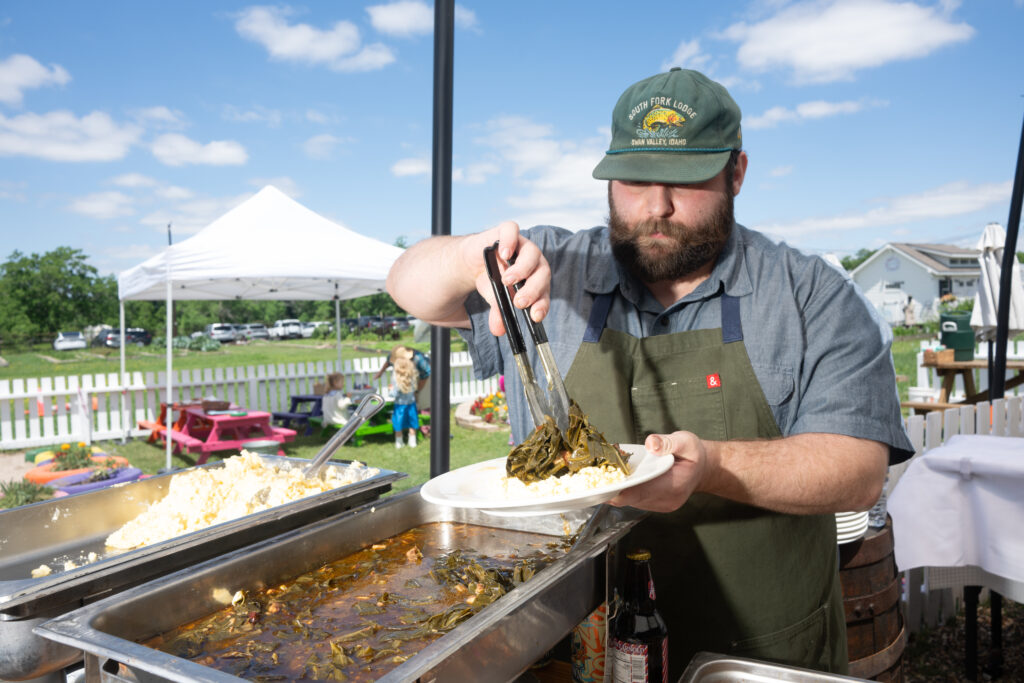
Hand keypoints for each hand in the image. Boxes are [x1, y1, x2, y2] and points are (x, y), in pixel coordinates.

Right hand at [467, 221, 551, 337]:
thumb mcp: (493, 297)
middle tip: (519, 302)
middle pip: (542, 273)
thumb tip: (498, 330)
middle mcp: (533, 263)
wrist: (473, 260)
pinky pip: (512, 230)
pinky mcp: (507, 232)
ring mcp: (521, 246)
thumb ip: (498, 311)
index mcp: (535, 280)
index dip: (542, 305)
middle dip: (532, 290)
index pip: (544, 293)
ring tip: (507, 281)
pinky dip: (510, 240)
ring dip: (522, 269)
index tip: (535, 317)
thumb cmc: (489, 278)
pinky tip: (504, 252)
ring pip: (532, 253)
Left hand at [609, 431, 710, 512]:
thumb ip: (668, 442)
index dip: (619, 490)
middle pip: (631, 498)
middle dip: (613, 487)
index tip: (602, 484)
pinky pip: (634, 500)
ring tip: (604, 475)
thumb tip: (651, 443)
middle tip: (594, 476)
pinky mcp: (655, 504)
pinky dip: (624, 490)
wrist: (704, 469)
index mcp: (675, 486)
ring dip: (617, 489)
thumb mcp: (686, 441)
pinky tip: (618, 479)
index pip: (640, 492)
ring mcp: (661, 505)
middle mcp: (667, 500)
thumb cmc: (694, 454)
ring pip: (630, 501)